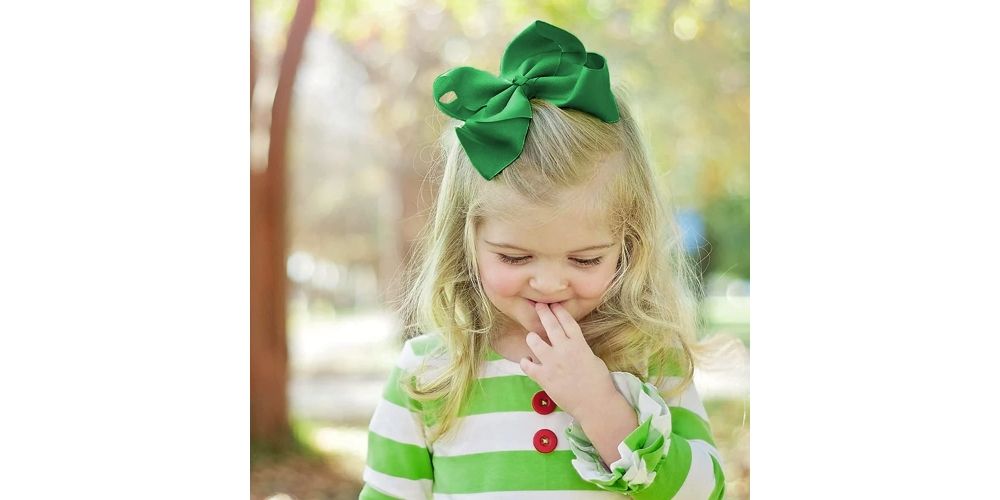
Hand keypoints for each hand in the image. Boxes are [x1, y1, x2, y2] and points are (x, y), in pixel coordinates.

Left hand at [519, 302, 618, 422]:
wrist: (595, 404)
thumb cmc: (599, 383)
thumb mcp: (593, 359)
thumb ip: (580, 348)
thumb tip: (571, 344)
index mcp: (579, 344)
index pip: (567, 321)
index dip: (559, 311)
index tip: (554, 304)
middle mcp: (563, 350)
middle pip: (550, 325)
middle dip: (543, 313)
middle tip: (538, 306)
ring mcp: (551, 363)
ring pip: (534, 341)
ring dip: (531, 338)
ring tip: (532, 338)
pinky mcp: (543, 377)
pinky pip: (527, 366)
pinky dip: (525, 362)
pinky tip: (527, 361)